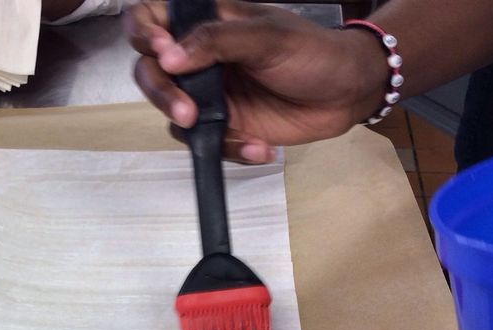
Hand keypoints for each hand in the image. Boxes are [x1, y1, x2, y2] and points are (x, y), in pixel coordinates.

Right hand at [125, 0, 385, 162]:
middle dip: (162, 94)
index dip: (145, 34)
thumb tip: (169, 57)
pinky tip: (259, 147)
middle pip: (149, 71)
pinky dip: (229, 149)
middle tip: (186, 112)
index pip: (151, 19)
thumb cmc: (312, 52)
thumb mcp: (267, 37)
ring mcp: (208, 94)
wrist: (347, 94)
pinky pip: (205, 142)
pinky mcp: (224, 126)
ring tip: (233, 133)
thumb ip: (217, 41)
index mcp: (205, 22)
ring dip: (193, 128)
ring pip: (171, 112)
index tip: (163, 54)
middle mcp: (199, 57)